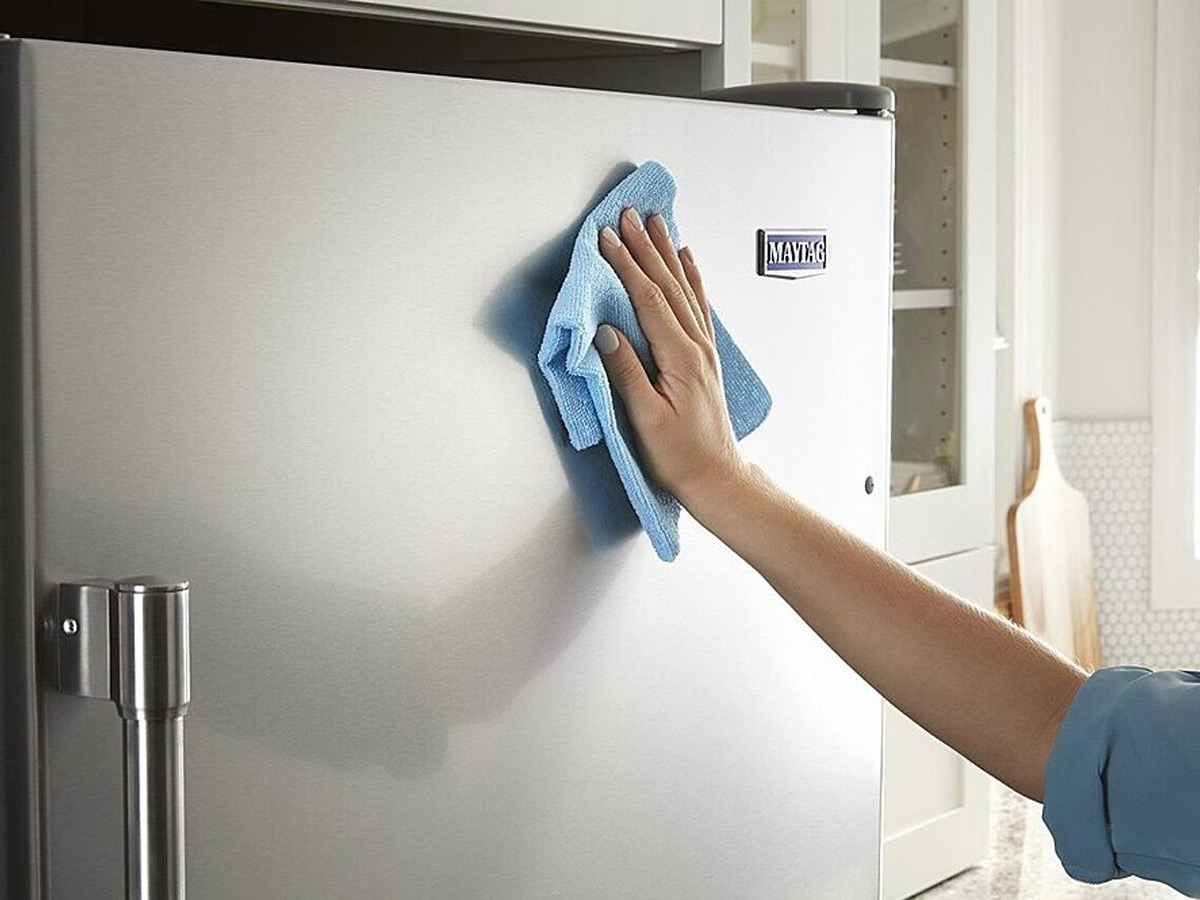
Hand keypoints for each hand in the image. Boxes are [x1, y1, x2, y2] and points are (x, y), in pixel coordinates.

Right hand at [593, 207, 746, 505]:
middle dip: (645, 247)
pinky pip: (699, 304)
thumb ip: (626, 372)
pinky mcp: (706, 356)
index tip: (606, 237)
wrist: (717, 477)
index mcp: (680, 358)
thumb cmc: (678, 456)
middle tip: (628, 214)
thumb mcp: (646, 419)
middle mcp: (697, 346)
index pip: (648, 300)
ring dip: (668, 253)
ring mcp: (705, 349)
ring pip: (685, 288)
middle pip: (667, 285)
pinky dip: (692, 276)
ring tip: (657, 222)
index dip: (626, 266)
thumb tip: (605, 331)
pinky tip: (687, 259)